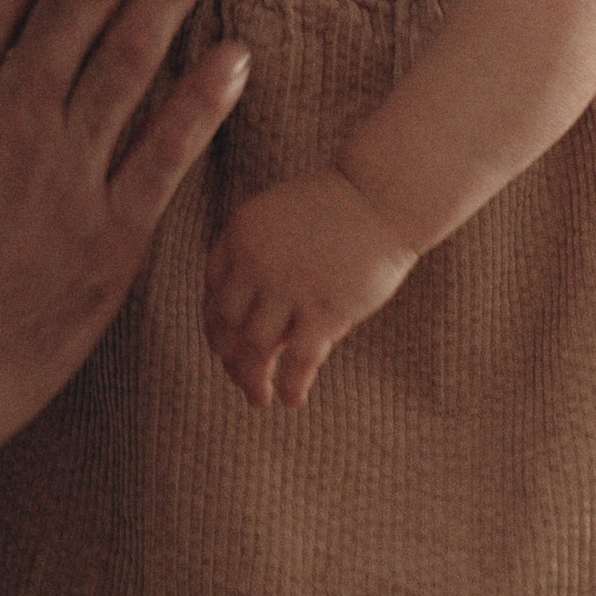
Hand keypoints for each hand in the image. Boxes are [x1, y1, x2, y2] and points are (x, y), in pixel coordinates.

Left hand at [203, 168, 418, 413]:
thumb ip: (257, 256)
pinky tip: (292, 401)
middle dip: (229, 357)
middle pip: (227, 324)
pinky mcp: (325, 309)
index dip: (216, 325)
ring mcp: (290, 288)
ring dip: (251, 380)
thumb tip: (246, 312)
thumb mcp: (280, 218)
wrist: (382, 195)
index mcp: (240, 235)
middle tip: (239, 377)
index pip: (213, 293)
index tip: (223, 345)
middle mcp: (255, 263)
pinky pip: (298, 360)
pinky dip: (290, 386)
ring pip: (254, 349)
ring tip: (258, 399)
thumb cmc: (337, 206)